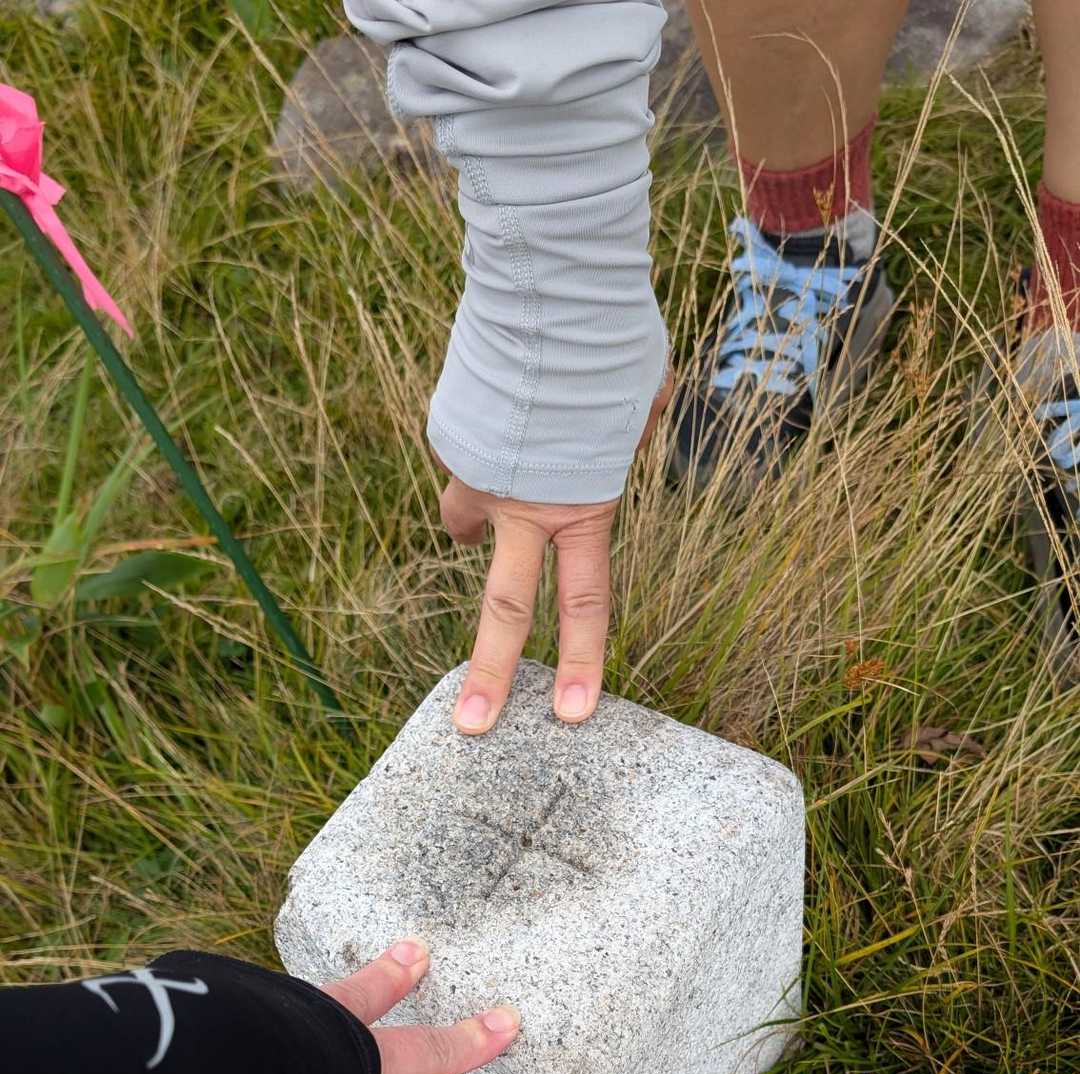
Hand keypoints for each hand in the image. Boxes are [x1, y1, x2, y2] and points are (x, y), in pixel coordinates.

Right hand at [441, 364, 673, 735]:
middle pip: (502, 609)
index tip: (569, 717)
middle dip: (486, 675)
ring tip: (503, 463)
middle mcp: (521, 507)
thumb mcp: (642, 399)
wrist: (548, 288)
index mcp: (583, 506)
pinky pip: (464, 448)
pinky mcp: (446, 435)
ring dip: (476, 506)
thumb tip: (612, 433)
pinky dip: (480, 432)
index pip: (585, 603)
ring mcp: (475, 475)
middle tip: (468, 726)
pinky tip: (500, 394)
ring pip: (465, 513)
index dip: (578, 663)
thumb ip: (624, 436)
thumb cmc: (611, 340)